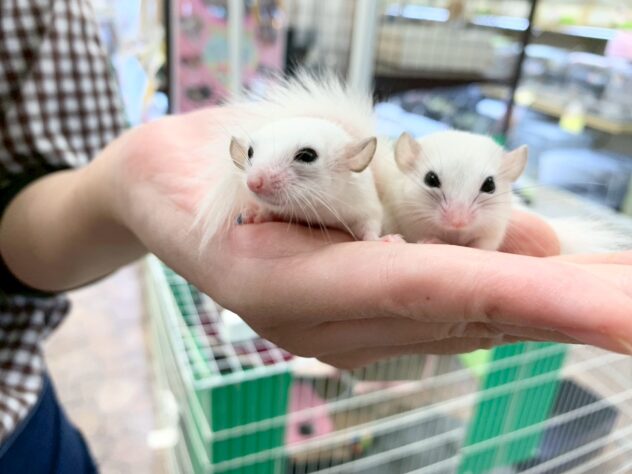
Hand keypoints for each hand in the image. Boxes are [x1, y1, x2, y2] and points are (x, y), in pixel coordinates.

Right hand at [101, 108, 631, 368]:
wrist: (159, 193)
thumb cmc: (209, 159)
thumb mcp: (289, 146)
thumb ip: (394, 187)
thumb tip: (525, 236)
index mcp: (289, 284)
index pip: (431, 288)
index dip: (532, 297)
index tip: (624, 312)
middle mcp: (321, 328)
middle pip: (468, 316)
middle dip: (570, 310)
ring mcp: (335, 337)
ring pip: (463, 322)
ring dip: (547, 305)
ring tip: (617, 289)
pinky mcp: (349, 327)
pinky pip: (442, 315)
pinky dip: (501, 295)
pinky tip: (546, 280)